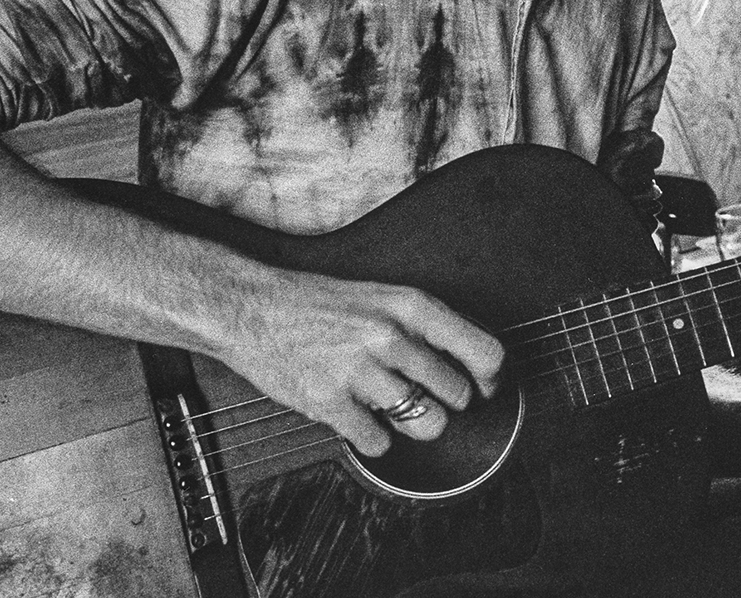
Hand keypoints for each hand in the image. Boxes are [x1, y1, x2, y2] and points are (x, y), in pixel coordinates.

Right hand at [219, 269, 503, 457]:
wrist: (250, 307)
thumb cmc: (318, 302)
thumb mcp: (382, 295)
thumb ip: (427, 324)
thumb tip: (475, 362)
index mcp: (411, 306)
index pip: (485, 352)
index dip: (490, 378)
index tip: (482, 387)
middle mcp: (391, 336)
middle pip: (457, 396)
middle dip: (443, 401)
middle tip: (419, 393)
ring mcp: (361, 371)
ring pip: (427, 424)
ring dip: (414, 424)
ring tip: (390, 407)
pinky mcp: (331, 403)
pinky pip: (379, 443)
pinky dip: (371, 438)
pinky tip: (356, 415)